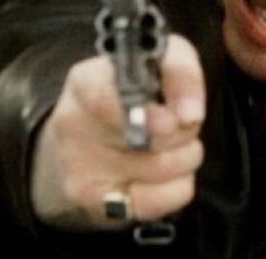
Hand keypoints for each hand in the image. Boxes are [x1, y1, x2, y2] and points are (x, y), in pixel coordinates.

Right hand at [30, 34, 205, 230]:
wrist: (84, 141)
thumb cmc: (130, 92)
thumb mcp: (157, 60)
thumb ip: (181, 71)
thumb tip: (190, 114)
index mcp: (86, 81)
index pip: (118, 96)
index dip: (156, 112)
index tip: (181, 116)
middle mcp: (75, 125)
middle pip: (158, 134)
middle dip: (183, 128)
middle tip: (174, 122)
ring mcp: (81, 170)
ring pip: (167, 166)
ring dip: (185, 154)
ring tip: (167, 144)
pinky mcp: (98, 205)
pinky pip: (164, 198)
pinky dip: (178, 185)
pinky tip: (163, 174)